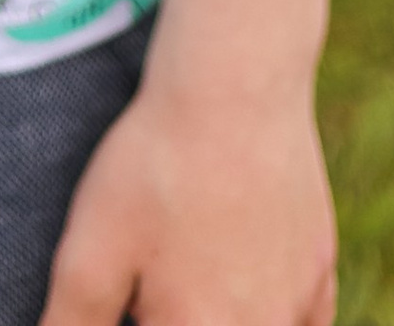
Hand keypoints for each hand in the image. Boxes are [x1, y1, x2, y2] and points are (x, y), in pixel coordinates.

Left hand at [39, 77, 337, 324]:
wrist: (234, 90)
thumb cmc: (156, 168)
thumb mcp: (90, 251)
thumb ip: (73, 320)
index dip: (141, 313)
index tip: (134, 294)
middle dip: (172, 308)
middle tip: (155, 276)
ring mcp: (297, 308)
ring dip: (226, 312)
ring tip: (196, 272)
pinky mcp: (321, 274)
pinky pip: (305, 324)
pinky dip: (276, 316)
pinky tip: (247, 290)